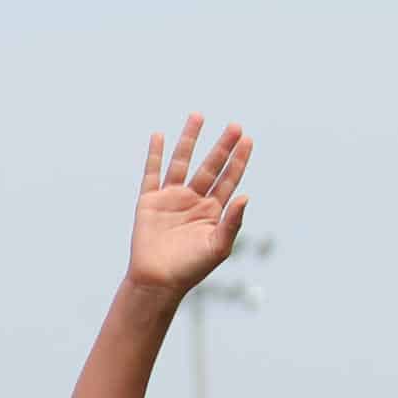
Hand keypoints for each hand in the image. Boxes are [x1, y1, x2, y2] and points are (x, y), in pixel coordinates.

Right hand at [128, 115, 252, 294]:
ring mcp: (171, 199)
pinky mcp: (149, 202)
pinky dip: (155, 154)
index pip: (229, 178)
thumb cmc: (190, 269)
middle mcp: (194, 200)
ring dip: (190, 140)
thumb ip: (233, 222)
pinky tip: (159, 135)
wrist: (157, 281)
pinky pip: (153, 173)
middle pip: (210, 166)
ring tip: (198, 116)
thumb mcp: (218, 247)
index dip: (238, 159)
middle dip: (222, 146)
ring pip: (182, 162)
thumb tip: (245, 195)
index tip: (248, 139)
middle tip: (235, 125)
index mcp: (213, 210)